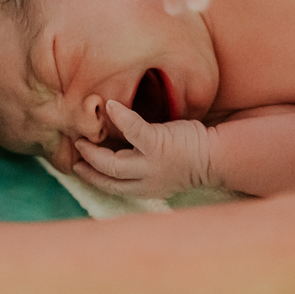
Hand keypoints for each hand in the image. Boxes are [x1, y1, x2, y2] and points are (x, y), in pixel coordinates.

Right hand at [73, 100, 217, 198]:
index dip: (91, 177)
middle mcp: (145, 181)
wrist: (217, 157)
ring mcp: (150, 164)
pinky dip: (121, 118)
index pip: (110, 186)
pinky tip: (111, 105)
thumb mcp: (163, 170)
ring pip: (113, 162)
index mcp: (145, 188)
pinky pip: (133, 130)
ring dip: (94, 149)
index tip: (78, 166)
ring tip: (84, 134)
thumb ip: (142, 164)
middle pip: (106, 174)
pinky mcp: (158, 145)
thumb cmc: (191, 157)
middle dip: (88, 163)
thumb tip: (121, 147)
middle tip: (76, 146)